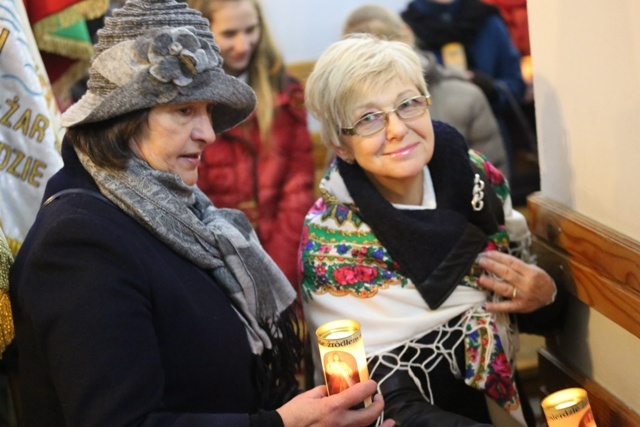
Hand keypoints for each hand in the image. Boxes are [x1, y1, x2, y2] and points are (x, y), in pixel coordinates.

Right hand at [276, 380, 394, 426]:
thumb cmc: (291, 415)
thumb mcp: (307, 397)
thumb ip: (323, 392)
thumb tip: (333, 390)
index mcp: (333, 406)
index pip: (360, 392)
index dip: (370, 386)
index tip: (372, 384)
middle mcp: (341, 422)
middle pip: (370, 414)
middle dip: (378, 404)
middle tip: (378, 397)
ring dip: (382, 425)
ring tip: (391, 421)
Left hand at [476, 250, 555, 312]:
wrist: (551, 295)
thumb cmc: (539, 280)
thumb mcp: (533, 269)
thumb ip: (518, 266)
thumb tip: (498, 259)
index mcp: (530, 272)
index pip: (512, 262)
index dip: (498, 257)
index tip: (488, 253)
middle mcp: (526, 284)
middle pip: (506, 274)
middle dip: (492, 266)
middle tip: (481, 261)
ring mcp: (522, 296)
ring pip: (504, 289)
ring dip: (491, 284)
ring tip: (481, 279)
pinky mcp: (519, 307)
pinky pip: (507, 307)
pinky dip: (496, 307)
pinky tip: (487, 305)